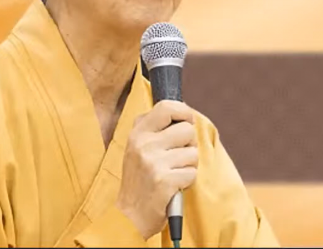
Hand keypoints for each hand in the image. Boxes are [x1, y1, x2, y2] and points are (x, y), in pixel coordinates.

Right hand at [116, 100, 198, 239]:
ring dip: (188, 165)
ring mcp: (153, 163)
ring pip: (193, 153)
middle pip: (188, 130)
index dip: (184, 112)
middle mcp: (144, 145)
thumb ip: (155, 128)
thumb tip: (183, 110)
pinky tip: (173, 186)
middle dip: (188, 145)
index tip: (187, 121)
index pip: (166, 107)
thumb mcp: (137, 148)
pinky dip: (187, 181)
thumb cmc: (140, 180)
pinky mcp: (164, 181)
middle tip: (175, 158)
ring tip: (172, 173)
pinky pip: (192, 173)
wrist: (129, 216)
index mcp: (137, 134)